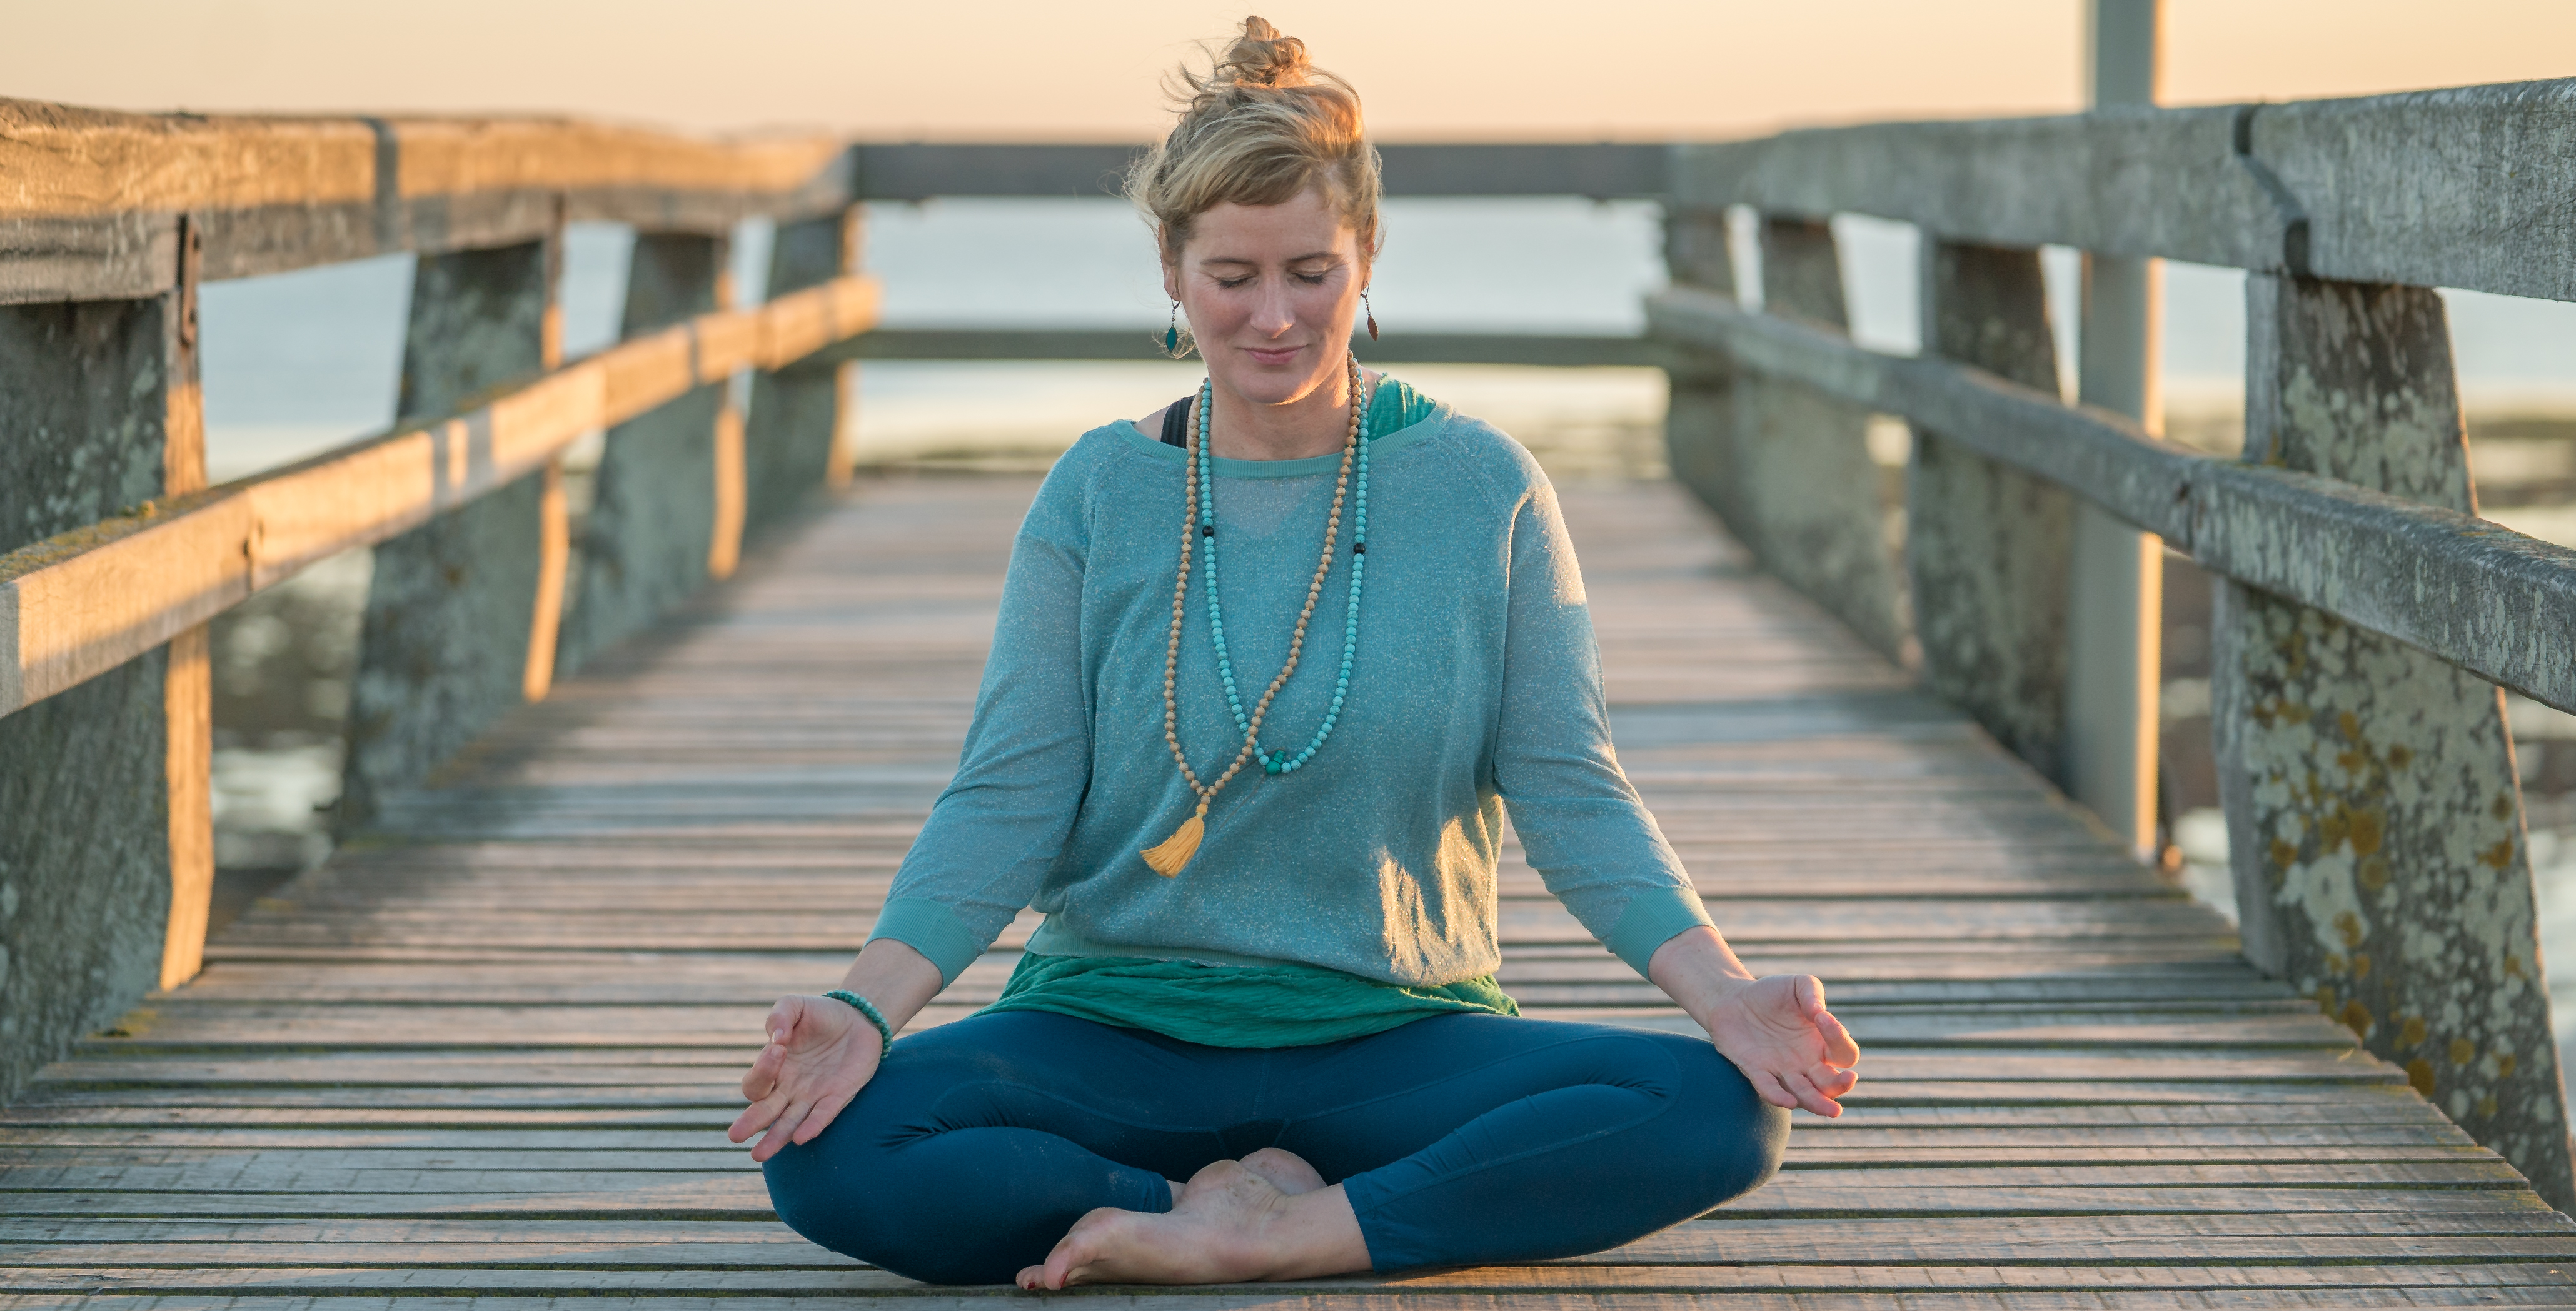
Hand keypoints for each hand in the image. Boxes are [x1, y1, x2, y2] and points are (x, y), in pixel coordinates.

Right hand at [729, 994, 880, 1161]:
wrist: (859, 1018)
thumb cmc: (820, 1014)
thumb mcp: (796, 1005)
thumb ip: (779, 1015)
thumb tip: (776, 1038)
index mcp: (774, 1068)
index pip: (757, 1081)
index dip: (763, 1070)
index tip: (779, 1049)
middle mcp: (789, 1087)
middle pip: (765, 1110)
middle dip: (750, 1123)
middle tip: (735, 1135)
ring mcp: (812, 1096)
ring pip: (789, 1123)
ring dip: (776, 1138)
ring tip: (759, 1155)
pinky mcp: (838, 1097)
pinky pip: (822, 1116)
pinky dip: (812, 1126)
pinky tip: (801, 1138)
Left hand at [1698, 974, 1859, 1116]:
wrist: (1732, 999)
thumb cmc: (1771, 994)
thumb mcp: (1797, 985)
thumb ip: (1813, 993)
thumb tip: (1819, 1013)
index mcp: (1821, 1043)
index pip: (1844, 1054)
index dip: (1839, 1038)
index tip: (1822, 1017)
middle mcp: (1806, 1063)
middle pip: (1831, 1084)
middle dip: (1842, 1086)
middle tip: (1848, 1079)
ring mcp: (1782, 1070)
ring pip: (1805, 1095)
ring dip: (1818, 1103)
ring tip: (1832, 1111)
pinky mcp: (1756, 1071)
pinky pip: (1769, 1090)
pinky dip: (1778, 1097)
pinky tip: (1788, 1101)